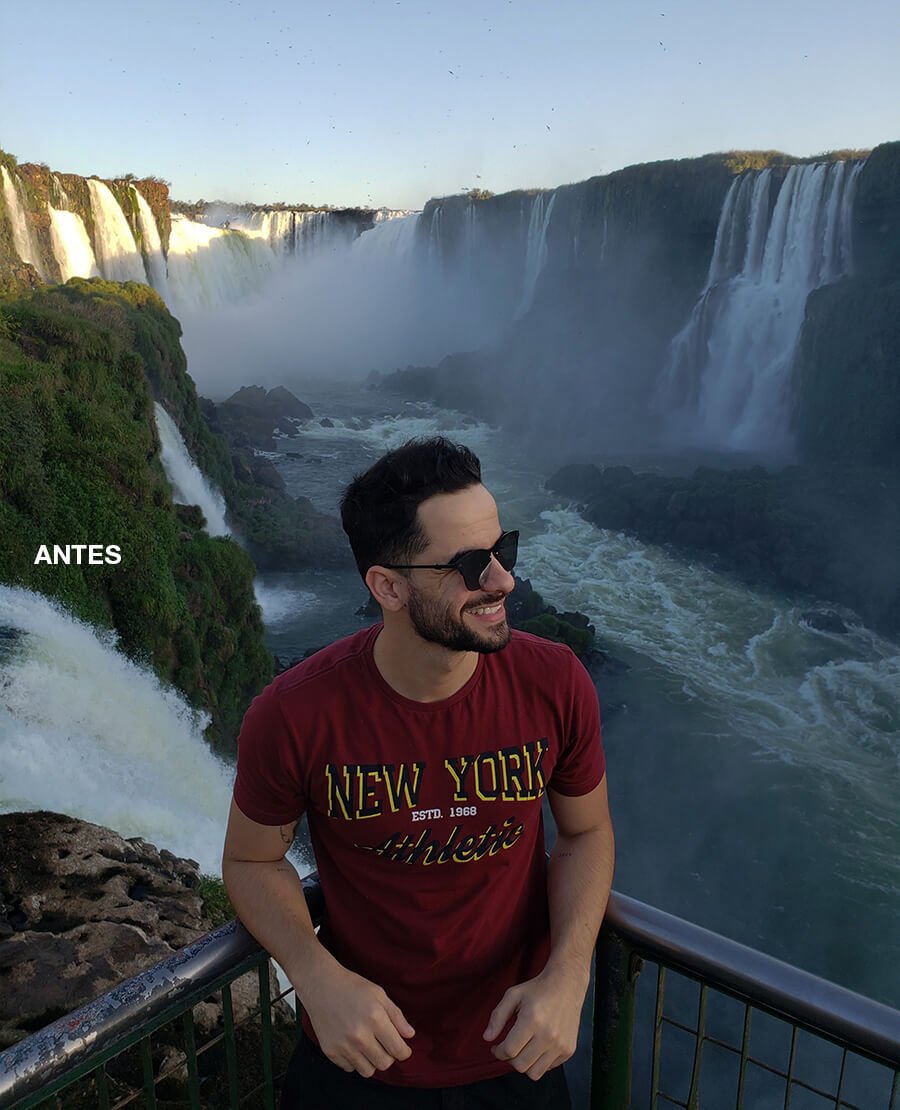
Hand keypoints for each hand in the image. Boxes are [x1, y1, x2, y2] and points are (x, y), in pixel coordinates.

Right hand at [298, 961, 414, 1076]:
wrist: (321, 985)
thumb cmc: (352, 987)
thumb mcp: (379, 994)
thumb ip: (397, 1016)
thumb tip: (410, 1035)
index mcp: (375, 1018)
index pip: (398, 1049)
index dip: (404, 1052)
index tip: (403, 1049)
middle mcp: (359, 1035)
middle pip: (384, 1064)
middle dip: (389, 1057)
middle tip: (384, 1045)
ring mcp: (343, 1045)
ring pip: (367, 1071)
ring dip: (372, 1061)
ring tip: (369, 1046)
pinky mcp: (330, 1051)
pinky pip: (350, 1068)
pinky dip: (354, 1060)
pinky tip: (353, 1045)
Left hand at [482, 965, 587, 1079]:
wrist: (566, 984)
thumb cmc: (537, 989)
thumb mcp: (513, 995)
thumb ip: (497, 1016)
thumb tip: (487, 1038)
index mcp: (532, 1019)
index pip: (509, 1050)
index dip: (498, 1051)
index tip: (496, 1047)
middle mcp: (548, 1035)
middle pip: (520, 1065)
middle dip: (509, 1058)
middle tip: (509, 1047)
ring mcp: (561, 1044)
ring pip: (534, 1073)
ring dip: (524, 1064)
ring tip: (522, 1049)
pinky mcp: (569, 1050)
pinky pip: (547, 1068)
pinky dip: (539, 1062)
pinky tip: (537, 1047)